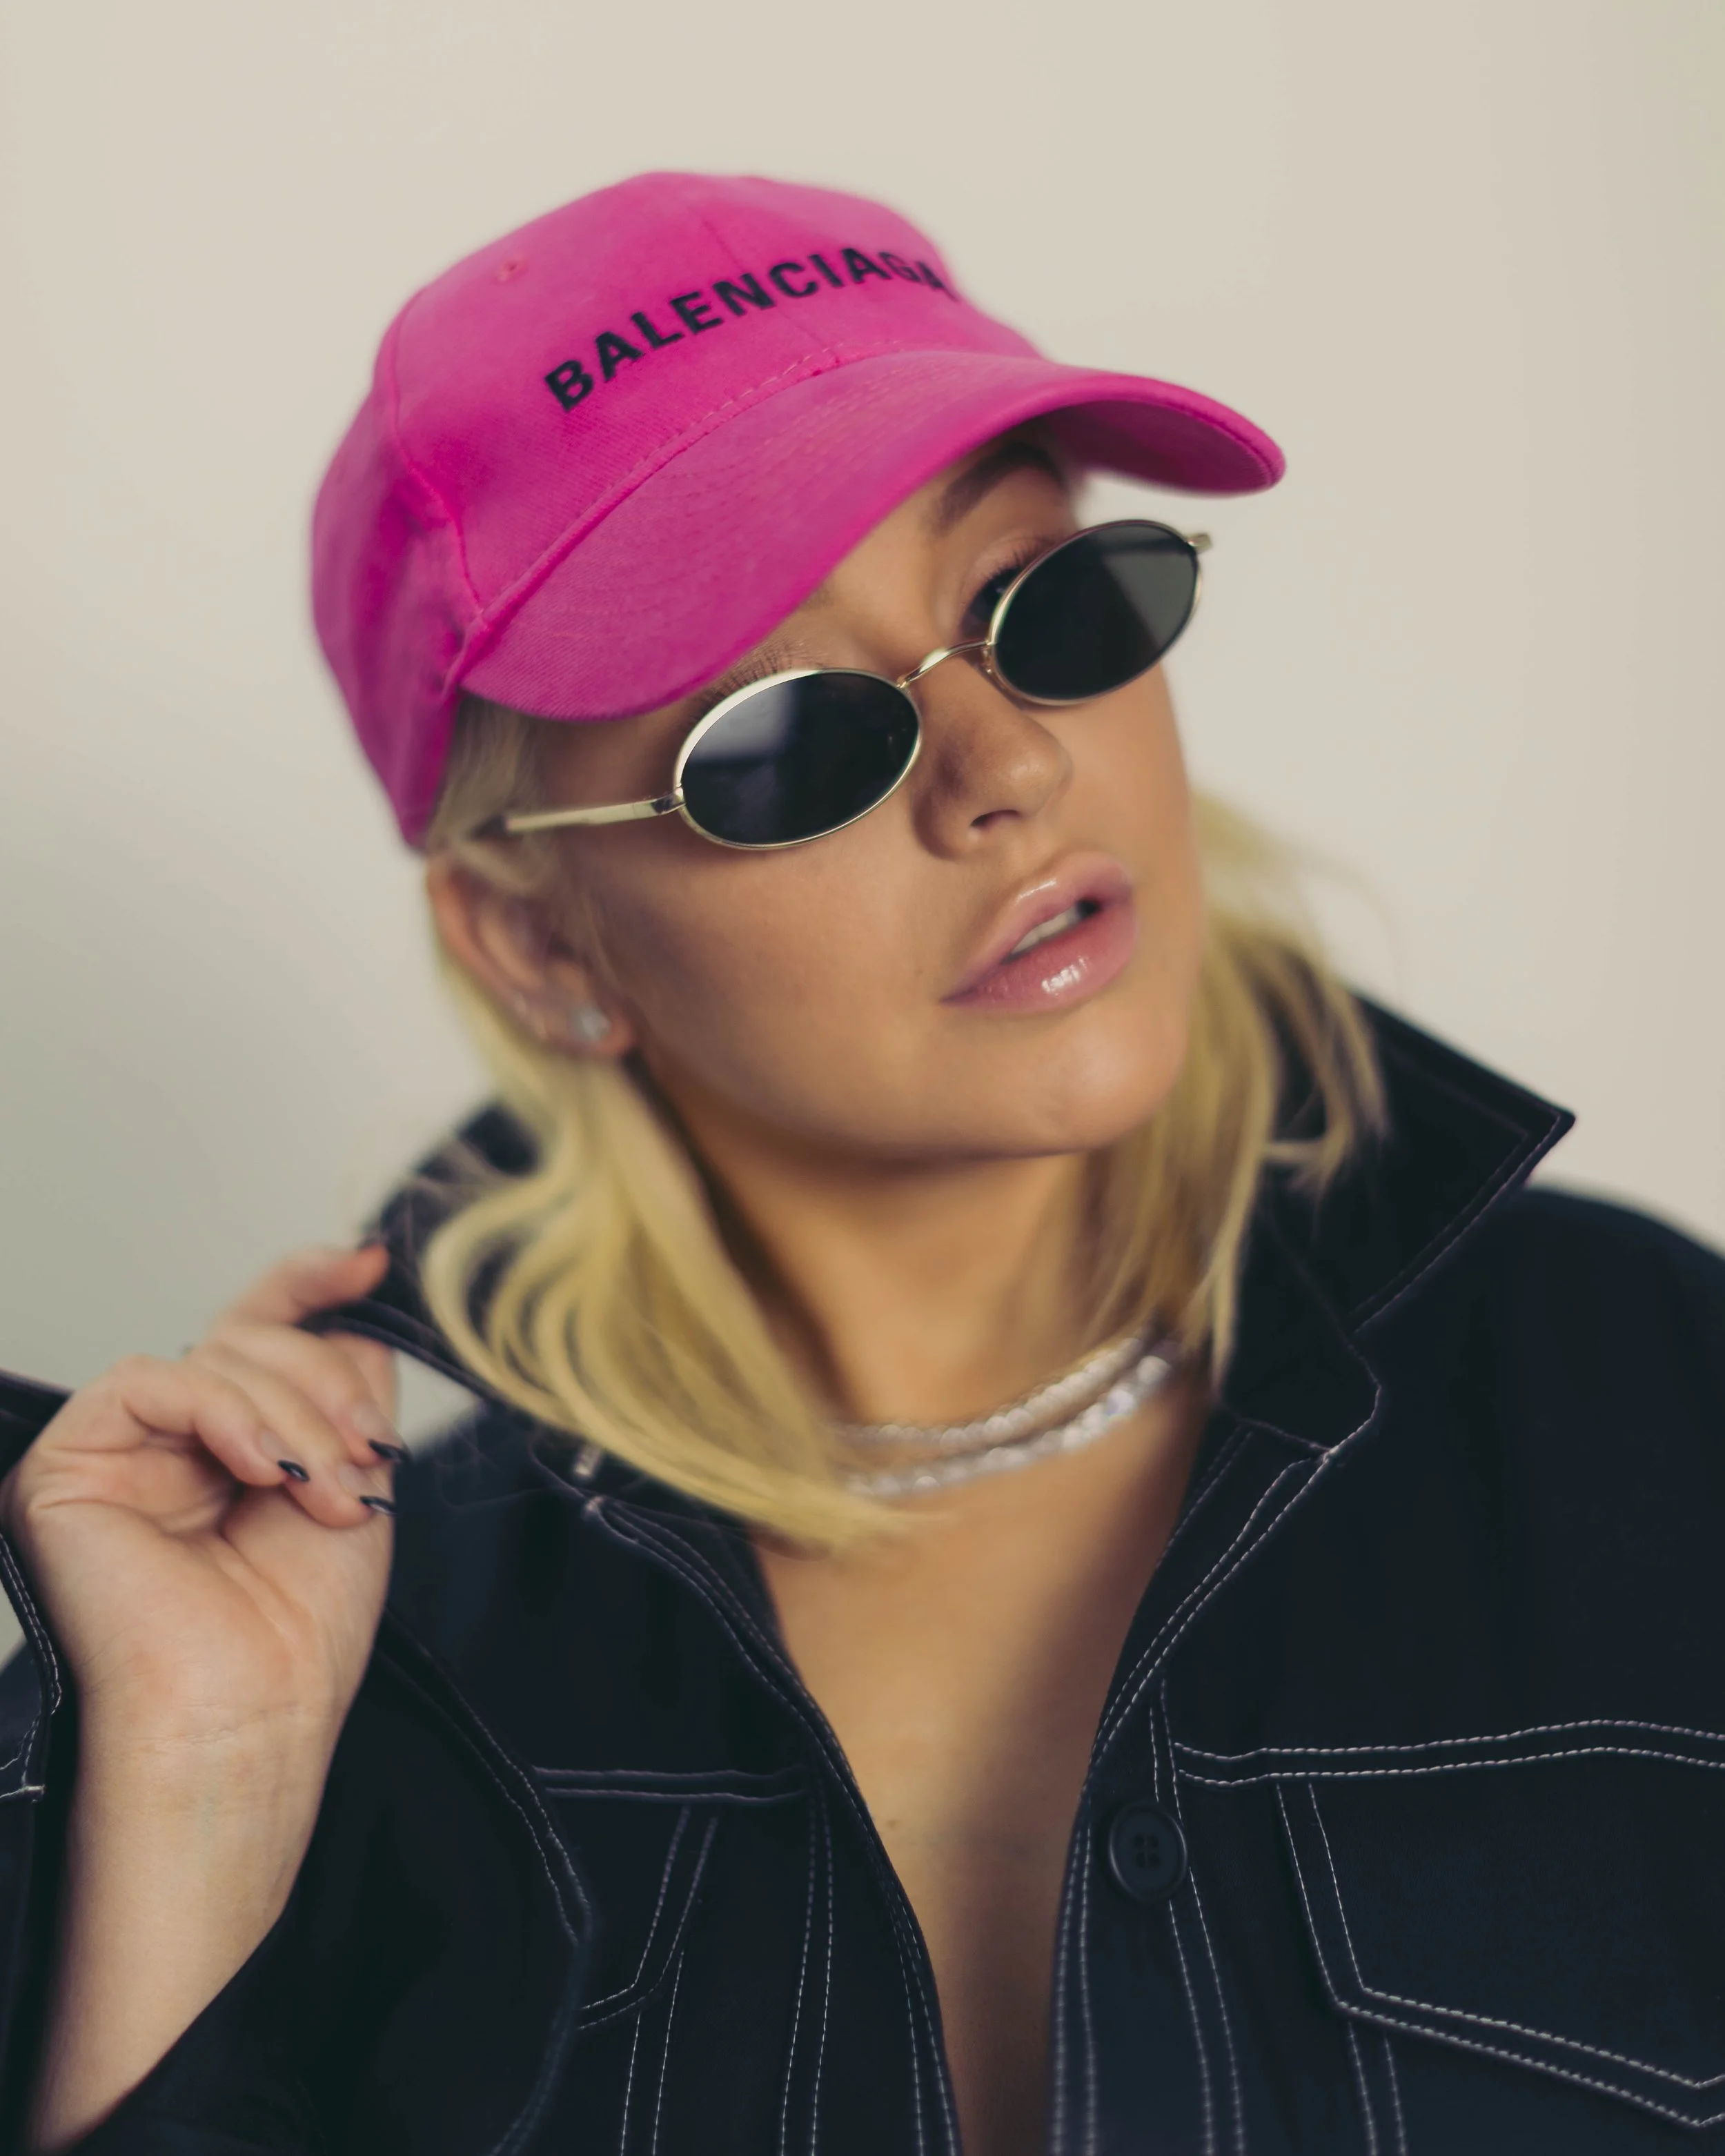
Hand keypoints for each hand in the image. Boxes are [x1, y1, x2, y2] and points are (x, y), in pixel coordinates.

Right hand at [0, 1246, 400, 1764]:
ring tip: (326, 1493)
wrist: (248, 1717)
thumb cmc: (296, 1633)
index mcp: (229, 1444)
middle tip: (364, 1461)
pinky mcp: (67, 1466)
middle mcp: (167, 1442)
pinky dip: (225, 1412)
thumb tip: (356, 1311)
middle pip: (251, 1337)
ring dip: (293, 1415)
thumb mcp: (351, 1479)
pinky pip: (153, 1381)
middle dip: (325, 1389)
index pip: (258, 1328)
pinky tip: (262, 1470)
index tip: (371, 1263)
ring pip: (215, 1356)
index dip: (310, 1282)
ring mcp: (115, 1452)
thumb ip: (347, 1388)